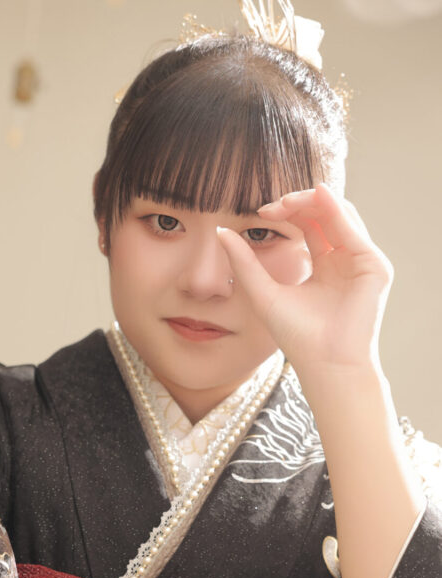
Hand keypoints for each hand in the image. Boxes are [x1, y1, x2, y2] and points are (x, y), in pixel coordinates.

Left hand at [217, 183, 393, 380]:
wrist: (325, 364)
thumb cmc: (297, 337)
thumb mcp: (263, 293)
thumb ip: (244, 263)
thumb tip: (221, 232)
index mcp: (323, 266)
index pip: (308, 224)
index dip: (287, 212)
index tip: (260, 211)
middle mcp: (344, 260)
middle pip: (325, 214)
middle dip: (299, 202)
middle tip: (273, 205)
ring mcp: (360, 261)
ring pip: (341, 215)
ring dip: (315, 201)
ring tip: (287, 201)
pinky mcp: (374, 266)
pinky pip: (354, 228)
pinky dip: (336, 209)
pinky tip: (318, 196)